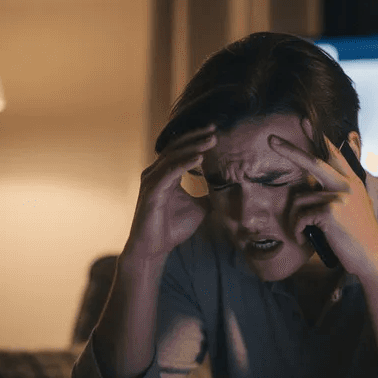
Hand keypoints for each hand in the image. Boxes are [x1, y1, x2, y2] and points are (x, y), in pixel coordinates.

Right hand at [124, 124, 216, 264]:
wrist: (155, 249)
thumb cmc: (172, 228)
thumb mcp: (198, 207)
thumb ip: (207, 193)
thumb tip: (225, 186)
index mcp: (165, 174)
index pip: (180, 149)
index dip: (196, 139)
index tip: (215, 132)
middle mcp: (156, 173)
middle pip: (176, 147)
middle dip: (196, 137)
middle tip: (214, 129)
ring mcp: (151, 181)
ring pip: (172, 156)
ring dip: (192, 147)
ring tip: (210, 140)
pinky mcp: (151, 192)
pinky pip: (169, 173)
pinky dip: (184, 164)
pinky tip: (199, 158)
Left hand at [268, 133, 377, 279]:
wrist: (372, 257)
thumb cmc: (358, 237)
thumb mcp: (354, 209)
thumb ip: (340, 194)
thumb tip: (316, 187)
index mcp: (352, 182)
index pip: (335, 154)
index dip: (321, 138)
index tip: (306, 122)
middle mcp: (346, 184)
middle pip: (313, 161)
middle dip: (290, 149)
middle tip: (271, 139)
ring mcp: (339, 196)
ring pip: (300, 199)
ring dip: (294, 219)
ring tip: (301, 232)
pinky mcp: (331, 211)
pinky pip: (301, 216)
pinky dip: (298, 230)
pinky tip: (304, 239)